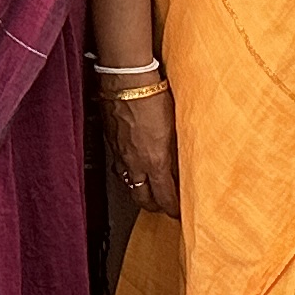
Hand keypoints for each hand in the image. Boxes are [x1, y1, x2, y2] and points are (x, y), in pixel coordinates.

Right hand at [111, 89, 180, 220]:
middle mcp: (136, 164)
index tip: (178, 213)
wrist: (127, 82)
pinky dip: (128, 173)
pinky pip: (119, 168)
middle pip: (143, 199)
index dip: (173, 209)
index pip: (165, 197)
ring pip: (129, 185)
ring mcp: (121, 156)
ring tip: (149, 189)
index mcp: (156, 162)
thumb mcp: (176, 127)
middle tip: (164, 205)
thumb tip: (183, 166)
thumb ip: (178, 151)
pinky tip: (134, 167)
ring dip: (139, 191)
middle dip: (154, 206)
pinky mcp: (112, 145)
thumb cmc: (154, 98)